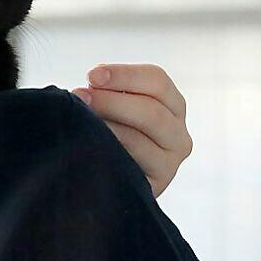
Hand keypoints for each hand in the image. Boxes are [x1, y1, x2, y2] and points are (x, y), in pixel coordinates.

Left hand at [72, 63, 192, 198]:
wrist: (110, 179)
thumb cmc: (113, 133)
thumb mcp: (119, 106)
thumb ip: (114, 90)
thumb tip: (97, 77)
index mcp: (173, 106)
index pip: (157, 81)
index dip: (124, 75)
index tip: (92, 75)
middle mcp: (179, 135)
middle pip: (151, 110)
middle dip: (111, 101)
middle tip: (81, 96)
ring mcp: (170, 163)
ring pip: (139, 138)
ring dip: (106, 125)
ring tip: (80, 118)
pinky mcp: (155, 185)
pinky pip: (130, 164)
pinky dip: (109, 149)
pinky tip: (90, 142)